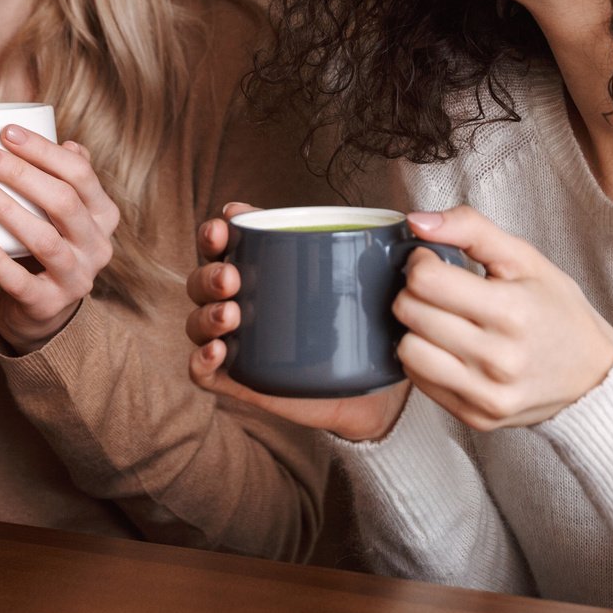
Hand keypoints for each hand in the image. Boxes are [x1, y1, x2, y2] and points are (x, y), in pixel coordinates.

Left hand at [0, 125, 118, 353]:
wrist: (43, 311)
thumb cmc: (48, 246)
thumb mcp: (64, 214)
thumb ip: (67, 181)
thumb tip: (68, 142)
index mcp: (103, 215)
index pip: (80, 173)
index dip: (43, 150)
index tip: (5, 132)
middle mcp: (98, 246)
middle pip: (63, 201)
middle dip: (20, 173)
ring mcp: (77, 277)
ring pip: (44, 239)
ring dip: (6, 208)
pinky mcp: (49, 304)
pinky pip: (19, 279)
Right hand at [184, 204, 412, 443]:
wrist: (376, 390)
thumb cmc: (368, 324)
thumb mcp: (377, 283)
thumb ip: (393, 252)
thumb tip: (415, 224)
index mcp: (265, 266)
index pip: (226, 240)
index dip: (218, 228)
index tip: (229, 222)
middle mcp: (244, 299)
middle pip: (204, 279)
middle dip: (209, 273)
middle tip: (232, 277)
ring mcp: (239, 341)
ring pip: (197, 321)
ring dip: (206, 314)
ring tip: (230, 314)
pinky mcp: (241, 379)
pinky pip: (202, 371)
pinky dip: (200, 359)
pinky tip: (219, 352)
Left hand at [387, 207, 612, 430]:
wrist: (592, 376)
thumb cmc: (557, 311)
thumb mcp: (525, 258)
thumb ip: (471, 229)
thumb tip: (416, 221)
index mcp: (512, 311)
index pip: (426, 280)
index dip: (421, 263)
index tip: (434, 262)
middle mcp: (498, 359)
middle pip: (410, 313)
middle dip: (414, 292)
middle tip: (436, 289)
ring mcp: (486, 394)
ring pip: (408, 351)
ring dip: (414, 328)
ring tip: (439, 319)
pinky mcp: (476, 417)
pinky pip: (419, 382)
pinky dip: (425, 358)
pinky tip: (448, 347)